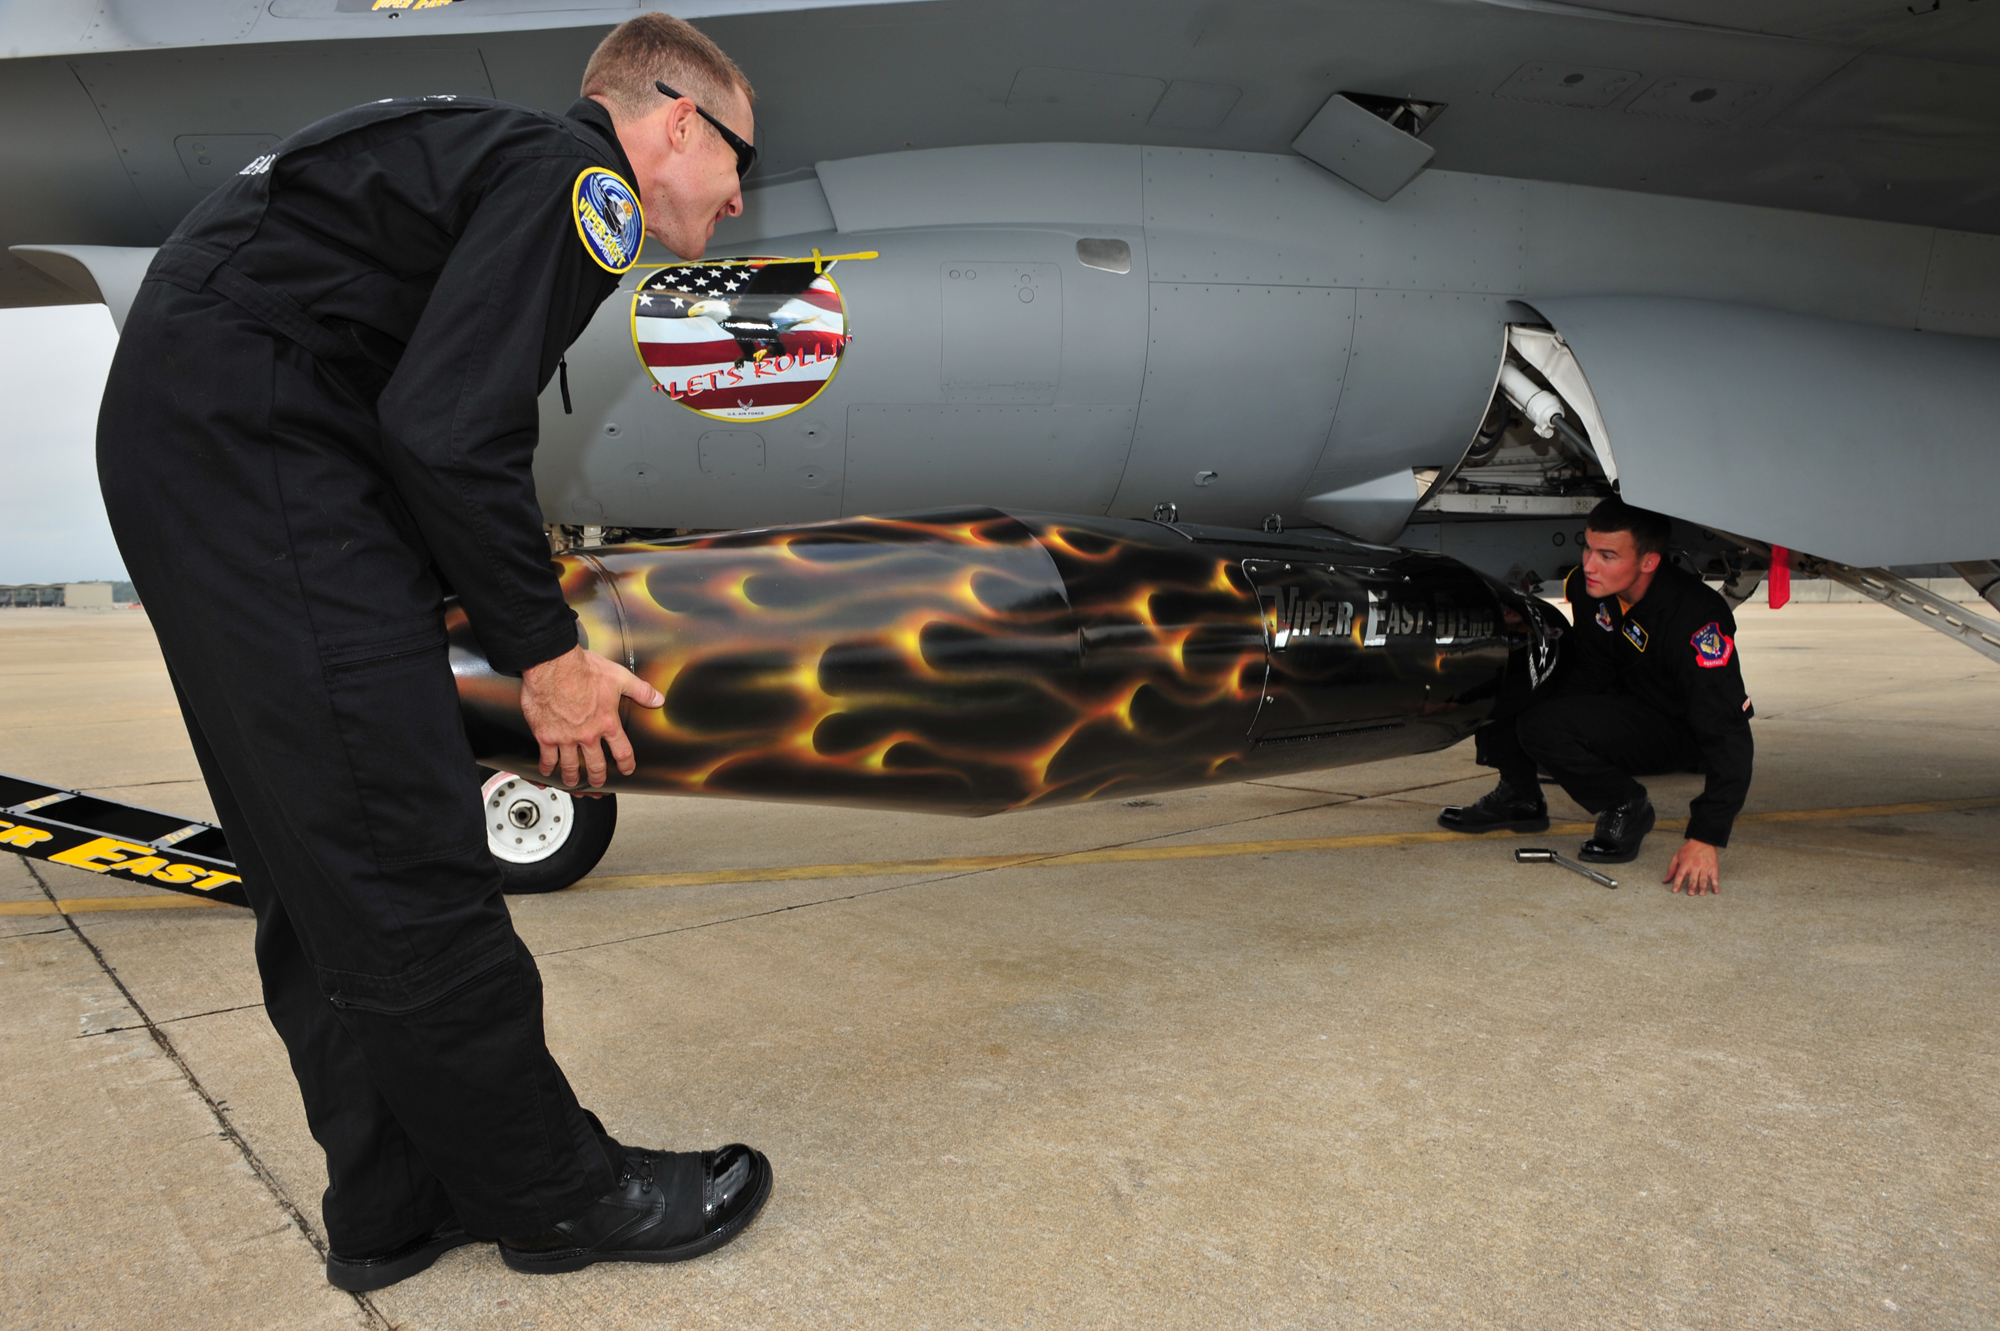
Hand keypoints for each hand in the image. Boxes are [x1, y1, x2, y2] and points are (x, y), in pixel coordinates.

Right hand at [519, 646, 664, 787]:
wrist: (554, 666)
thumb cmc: (584, 669)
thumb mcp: (620, 678)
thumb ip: (641, 691)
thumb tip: (658, 699)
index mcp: (607, 722)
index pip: (622, 751)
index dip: (626, 764)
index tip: (626, 769)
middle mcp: (587, 734)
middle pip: (596, 765)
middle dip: (598, 778)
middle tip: (598, 784)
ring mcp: (566, 738)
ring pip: (571, 766)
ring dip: (573, 778)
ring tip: (573, 783)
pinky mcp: (546, 736)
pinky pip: (547, 758)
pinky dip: (547, 768)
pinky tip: (547, 772)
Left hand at [1663, 838, 1720, 894]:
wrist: (1703, 840)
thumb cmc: (1688, 849)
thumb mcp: (1677, 857)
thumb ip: (1671, 870)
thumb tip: (1665, 881)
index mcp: (1685, 863)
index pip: (1680, 875)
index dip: (1677, 883)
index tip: (1675, 891)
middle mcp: (1695, 866)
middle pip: (1693, 878)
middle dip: (1692, 886)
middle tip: (1690, 894)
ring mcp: (1705, 867)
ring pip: (1704, 879)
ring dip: (1703, 887)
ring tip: (1701, 894)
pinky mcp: (1713, 867)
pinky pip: (1715, 877)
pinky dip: (1715, 885)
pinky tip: (1716, 892)